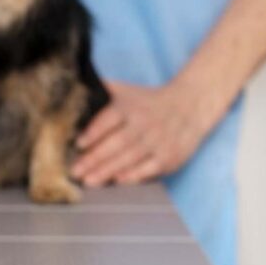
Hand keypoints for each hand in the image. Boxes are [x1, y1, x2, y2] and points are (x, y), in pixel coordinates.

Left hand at [71, 80, 214, 186]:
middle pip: (116, 143)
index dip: (93, 133)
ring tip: (90, 181)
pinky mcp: (170, 156)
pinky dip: (133, 175)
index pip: (108, 120)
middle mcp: (143, 123)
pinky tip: (118, 181)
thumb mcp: (126, 91)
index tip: (78, 144)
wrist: (190, 106)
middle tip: (75, 171)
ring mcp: (158, 141)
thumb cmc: (149, 101)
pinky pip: (149, 168)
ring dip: (108, 171)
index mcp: (129, 107)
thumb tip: (75, 83)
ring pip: (130, 158)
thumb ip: (102, 90)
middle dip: (94, 159)